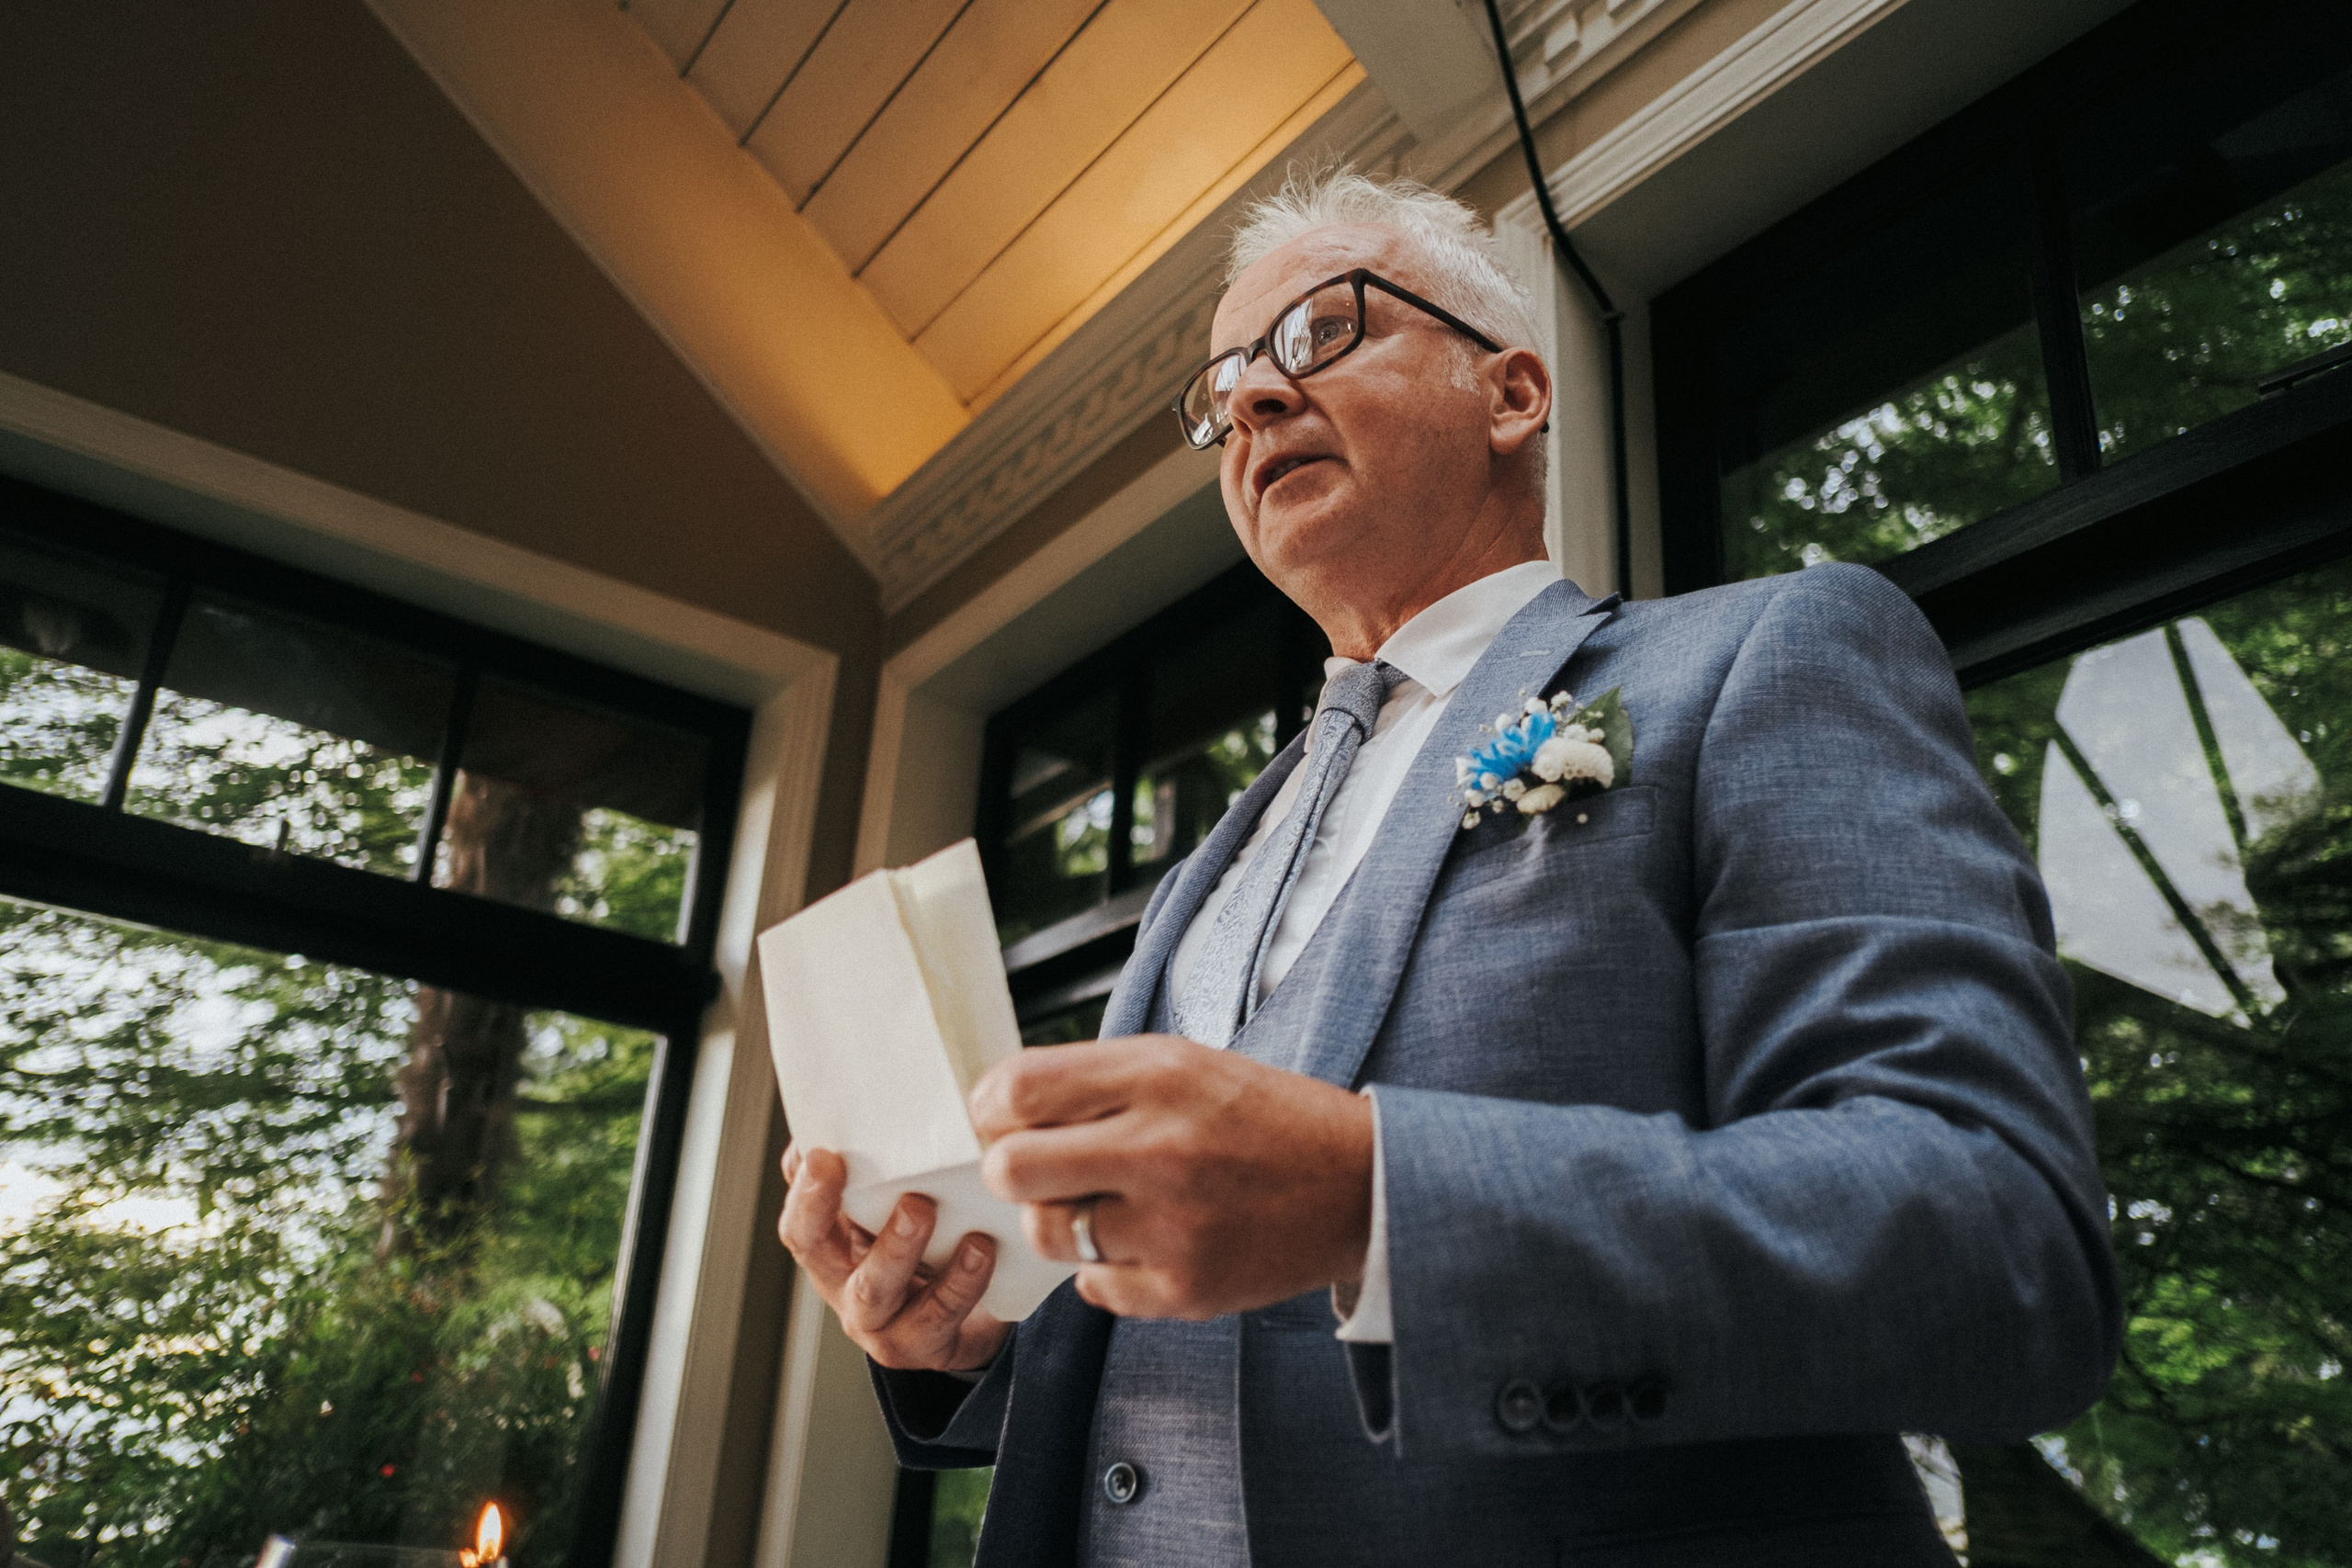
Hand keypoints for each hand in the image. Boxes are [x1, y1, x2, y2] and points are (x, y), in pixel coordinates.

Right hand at [777, 1143, 1010, 1372]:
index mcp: (830, 1241)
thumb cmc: (932, 1250)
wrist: (975, 1324)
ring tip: (921, 1208)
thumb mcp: (899, 1211)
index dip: (801, 1183)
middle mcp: (840, 1281)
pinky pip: (938, 1315)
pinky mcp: (924, 1346)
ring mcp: (878, 1321)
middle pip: (810, 1246)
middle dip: (820, 1204)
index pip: (796, 1206)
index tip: (819, 1151)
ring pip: (871, 1289)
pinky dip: (960, 1280)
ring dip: (894, 1245)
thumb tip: (890, 1112)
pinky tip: (981, 1248)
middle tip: (840, 1164)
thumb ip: (887, 1173)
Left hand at [970, 1035, 1374, 1318]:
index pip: (1018, 1090)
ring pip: (1047, 1235)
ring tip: (1104, 1205)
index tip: (1003, 1118)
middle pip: (1010, 1171)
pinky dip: (1108, 1268)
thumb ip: (1092, 1078)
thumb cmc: (1262, 1116)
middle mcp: (1161, 1149)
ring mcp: (1173, 1227)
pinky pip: (1093, 1287)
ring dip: (1060, 1220)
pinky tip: (1149, 1240)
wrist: (1360, 1185)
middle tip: (1039, 1169)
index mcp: (1157, 1076)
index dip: (992, 1107)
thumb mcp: (1183, 1063)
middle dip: (1010, 1170)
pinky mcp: (1185, 1289)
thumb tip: (996, 1109)